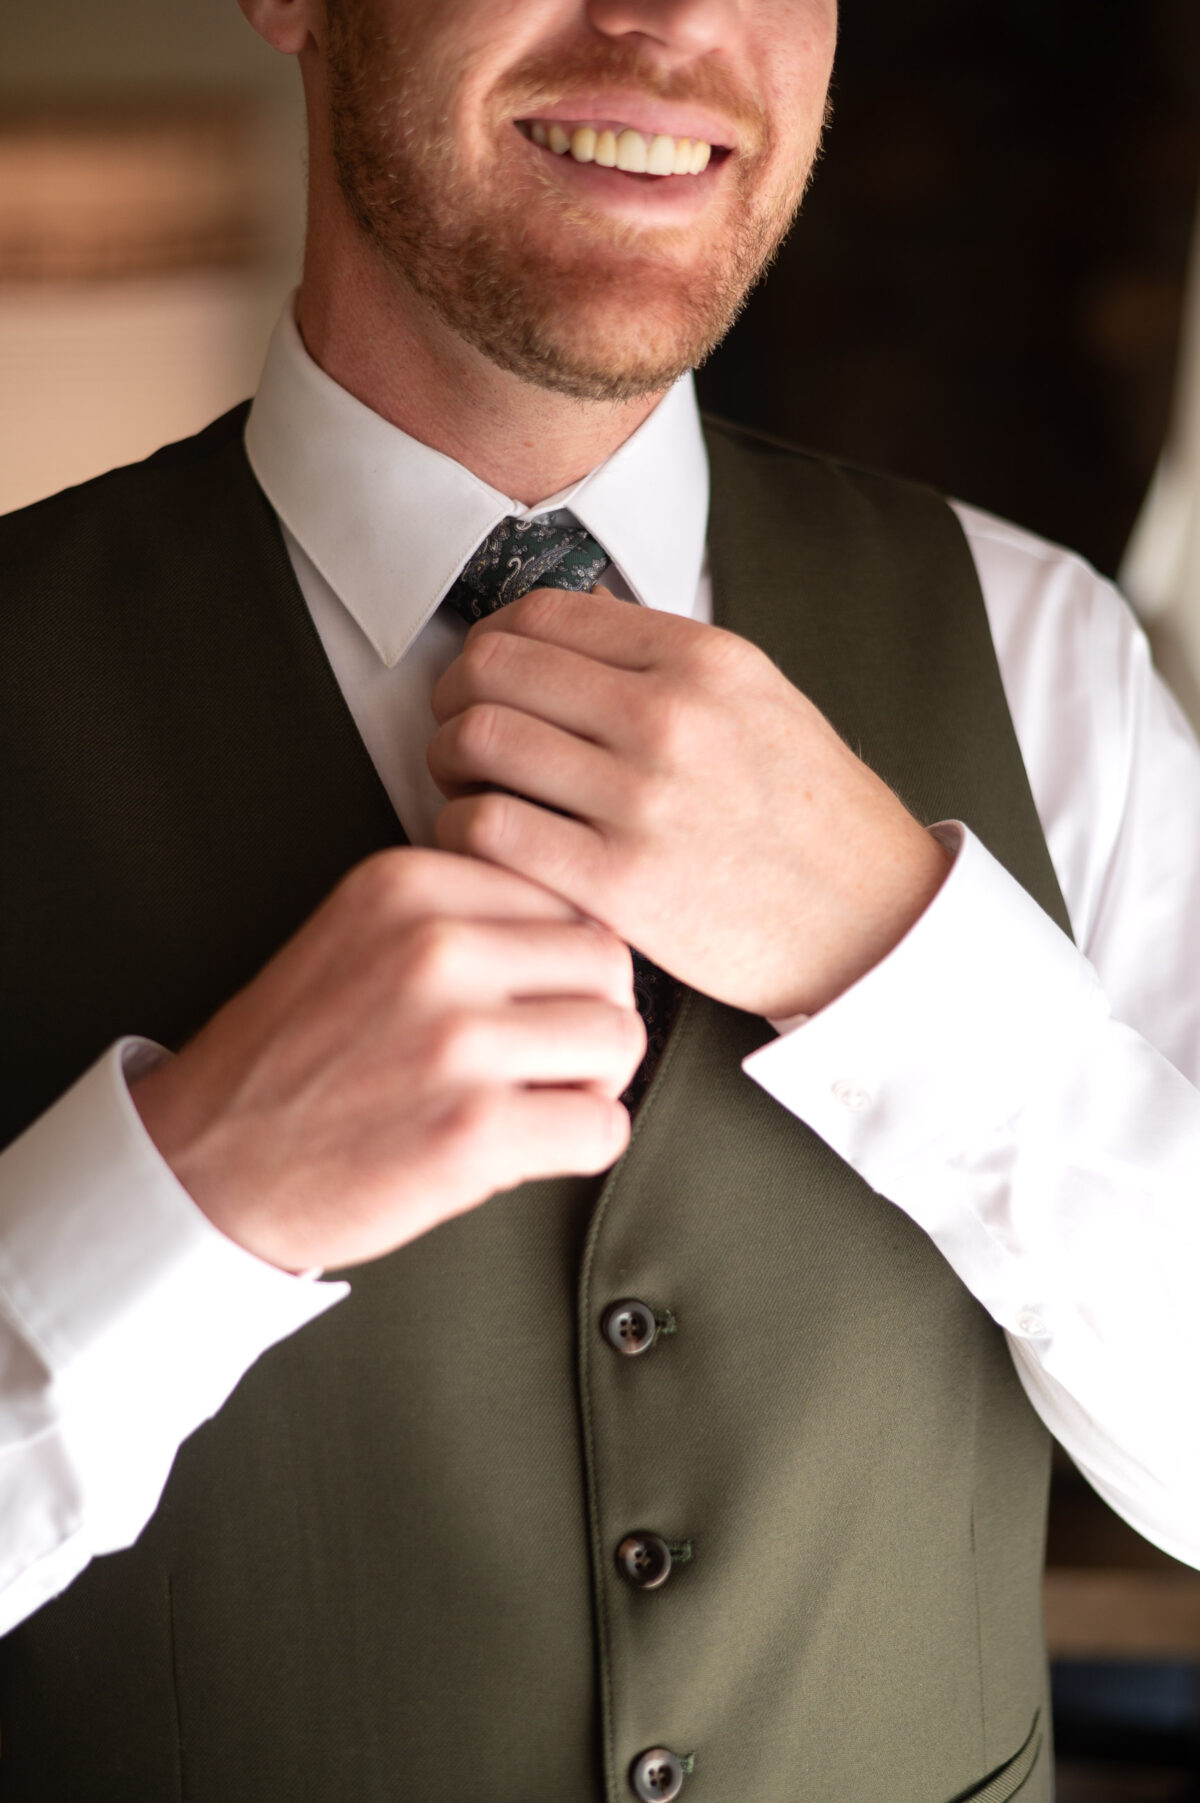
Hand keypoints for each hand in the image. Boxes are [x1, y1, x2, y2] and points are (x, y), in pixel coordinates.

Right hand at [131, 849, 642, 1271]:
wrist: (205, 1161)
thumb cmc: (295, 1056)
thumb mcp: (364, 935)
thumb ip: (465, 916)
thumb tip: (587, 930)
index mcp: (409, 887)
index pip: (567, 896)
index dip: (565, 958)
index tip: (531, 999)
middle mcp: (437, 951)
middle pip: (609, 962)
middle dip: (594, 1014)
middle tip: (552, 1055)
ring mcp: (457, 1042)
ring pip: (620, 1040)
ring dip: (595, 1081)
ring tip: (538, 1099)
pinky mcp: (473, 1133)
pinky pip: (604, 1127)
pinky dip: (584, 1143)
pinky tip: (530, 1145)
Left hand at [429, 588, 950, 1019]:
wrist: (870, 925)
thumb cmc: (810, 819)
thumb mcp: (759, 703)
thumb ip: (666, 660)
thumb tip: (572, 621)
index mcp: (703, 661)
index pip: (543, 613)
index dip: (490, 641)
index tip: (488, 677)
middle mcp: (670, 716)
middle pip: (493, 668)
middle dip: (453, 697)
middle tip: (459, 732)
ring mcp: (642, 799)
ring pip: (476, 739)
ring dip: (446, 761)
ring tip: (465, 788)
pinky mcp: (618, 883)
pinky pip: (485, 829)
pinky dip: (458, 830)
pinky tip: (481, 844)